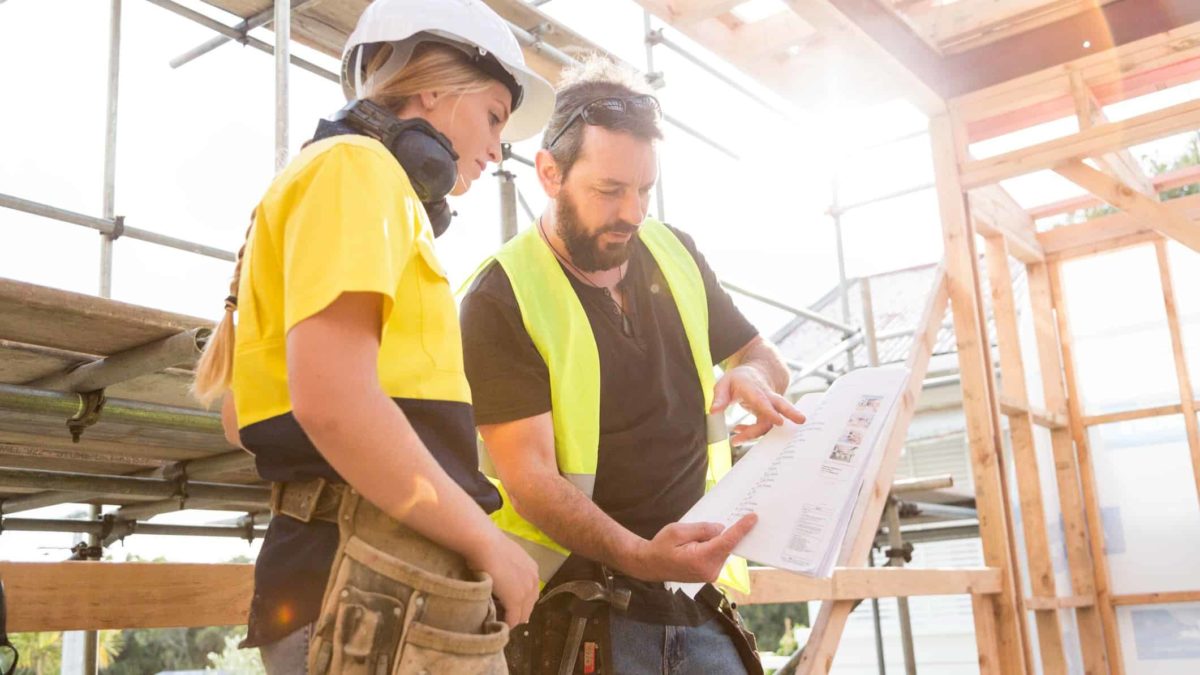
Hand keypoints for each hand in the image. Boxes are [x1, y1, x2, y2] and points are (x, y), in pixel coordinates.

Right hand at [466, 529, 539, 626]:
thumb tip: (502, 578)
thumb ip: (510, 570)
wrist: (484, 543)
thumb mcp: (505, 557)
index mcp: (532, 570)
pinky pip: (513, 619)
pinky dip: (506, 623)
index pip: (530, 594)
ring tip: (499, 620)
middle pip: (529, 606)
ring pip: (522, 615)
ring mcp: (526, 591)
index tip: (508, 607)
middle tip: (503, 616)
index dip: (520, 603)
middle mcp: (534, 581)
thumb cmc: (489, 545)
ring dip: (512, 619)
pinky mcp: (516, 600)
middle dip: (517, 613)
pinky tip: (497, 624)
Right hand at [626, 513, 757, 582]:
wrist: (650, 565)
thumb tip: (721, 528)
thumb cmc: (661, 547)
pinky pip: (718, 556)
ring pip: (723, 551)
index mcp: (701, 559)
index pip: (727, 542)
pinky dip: (716, 546)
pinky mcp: (709, 574)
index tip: (753, 518)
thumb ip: (701, 529)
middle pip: (727, 546)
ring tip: (707, 531)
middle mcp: (709, 571)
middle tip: (736, 516)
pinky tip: (707, 539)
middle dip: (730, 532)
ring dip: (720, 540)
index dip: (741, 529)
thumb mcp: (678, 531)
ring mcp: (710, 575)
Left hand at [712, 366, 805, 444]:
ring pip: (772, 422)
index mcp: (755, 388)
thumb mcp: (724, 383)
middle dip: (791, 413)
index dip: (771, 411)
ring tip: (735, 439)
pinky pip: (763, 425)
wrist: (755, 373)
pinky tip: (738, 431)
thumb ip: (719, 397)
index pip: (764, 400)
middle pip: (781, 405)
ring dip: (755, 433)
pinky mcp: (769, 413)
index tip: (779, 421)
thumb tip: (714, 412)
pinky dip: (751, 431)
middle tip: (801, 421)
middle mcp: (766, 396)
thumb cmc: (739, 379)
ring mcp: (770, 405)